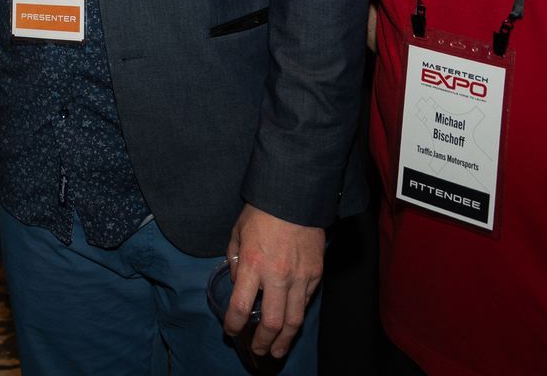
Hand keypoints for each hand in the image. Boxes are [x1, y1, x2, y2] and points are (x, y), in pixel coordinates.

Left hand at [223, 205, 323, 360]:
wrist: (295, 196)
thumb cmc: (261, 212)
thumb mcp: (237, 233)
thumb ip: (235, 261)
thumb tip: (239, 283)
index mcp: (252, 265)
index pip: (239, 307)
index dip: (233, 325)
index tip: (231, 331)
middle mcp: (276, 276)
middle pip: (271, 323)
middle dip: (262, 342)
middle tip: (257, 351)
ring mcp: (299, 277)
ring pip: (294, 320)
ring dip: (284, 341)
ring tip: (277, 351)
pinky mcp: (315, 274)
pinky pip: (306, 303)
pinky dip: (297, 316)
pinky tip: (291, 324)